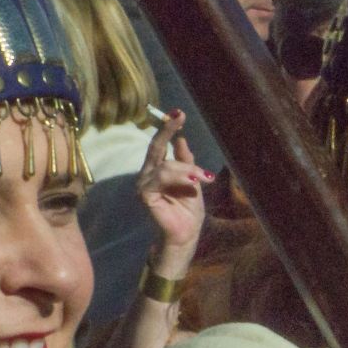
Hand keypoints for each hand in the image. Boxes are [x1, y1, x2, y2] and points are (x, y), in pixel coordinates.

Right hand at [137, 110, 212, 274]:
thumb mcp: (192, 181)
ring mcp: (144, 184)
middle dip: (168, 130)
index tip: (179, 113)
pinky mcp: (145, 194)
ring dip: (187, 170)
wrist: (186, 234)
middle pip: (155, 147)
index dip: (168, 128)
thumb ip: (185, 162)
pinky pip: (162, 178)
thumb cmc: (188, 210)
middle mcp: (147, 174)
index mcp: (157, 169)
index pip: (159, 145)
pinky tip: (193, 182)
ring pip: (165, 165)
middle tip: (180, 116)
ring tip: (203, 179)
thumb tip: (181, 139)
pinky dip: (179, 177)